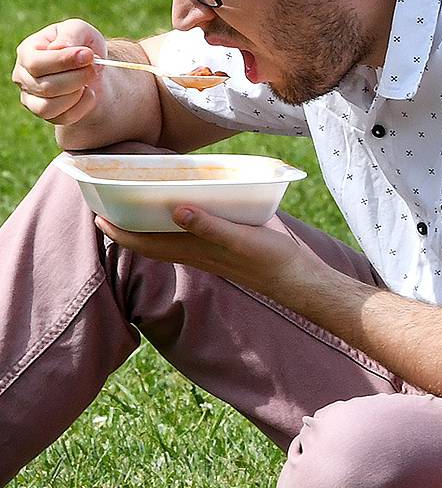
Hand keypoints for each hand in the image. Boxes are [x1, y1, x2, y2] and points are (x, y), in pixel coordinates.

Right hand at [13, 20, 112, 128]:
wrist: (92, 67)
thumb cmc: (81, 45)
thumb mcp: (80, 30)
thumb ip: (70, 34)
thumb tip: (58, 48)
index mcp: (27, 51)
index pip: (36, 63)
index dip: (63, 61)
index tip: (88, 55)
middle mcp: (23, 76)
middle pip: (44, 86)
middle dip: (76, 77)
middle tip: (95, 68)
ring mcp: (31, 98)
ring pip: (48, 107)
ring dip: (77, 93)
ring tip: (89, 80)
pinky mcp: (46, 114)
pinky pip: (61, 118)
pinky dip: (82, 106)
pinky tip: (89, 93)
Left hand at [91, 205, 302, 296]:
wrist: (295, 280)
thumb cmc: (270, 258)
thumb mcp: (242, 238)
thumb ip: (210, 226)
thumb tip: (176, 211)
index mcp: (195, 250)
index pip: (145, 242)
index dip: (120, 231)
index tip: (99, 215)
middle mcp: (195, 254)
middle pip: (149, 243)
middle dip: (126, 228)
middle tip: (108, 207)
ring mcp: (207, 254)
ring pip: (165, 243)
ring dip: (145, 228)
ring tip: (134, 208)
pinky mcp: (220, 251)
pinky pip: (183, 240)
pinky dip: (170, 227)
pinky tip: (179, 214)